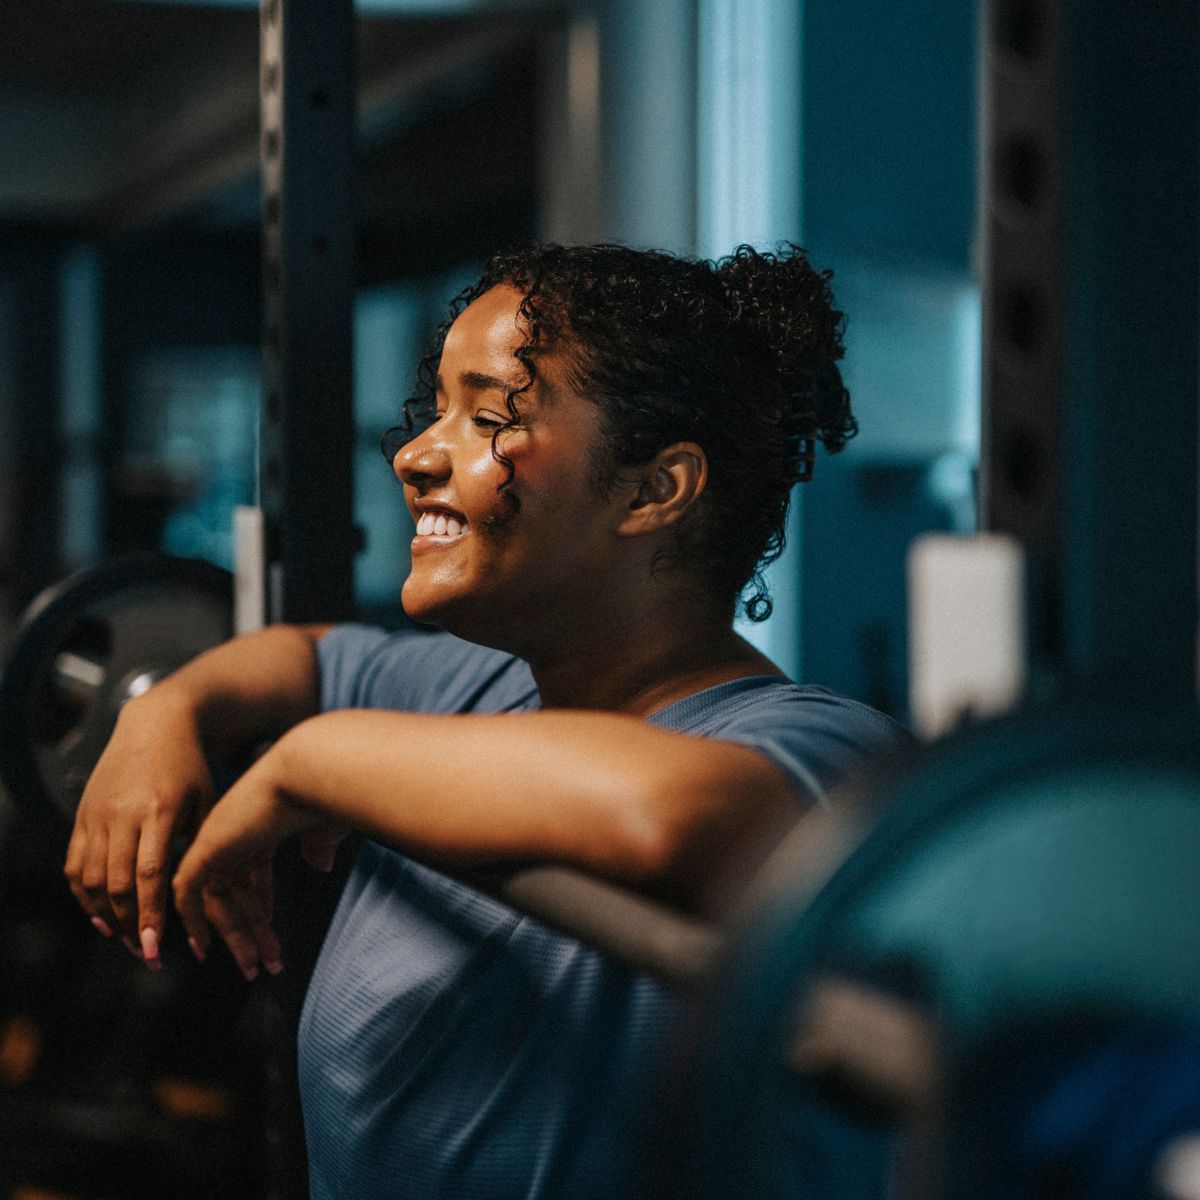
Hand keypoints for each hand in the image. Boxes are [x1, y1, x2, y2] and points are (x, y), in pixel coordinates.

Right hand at [64, 692, 213, 965]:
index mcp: (158, 811)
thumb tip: (206, 897)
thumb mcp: (206, 801)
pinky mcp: (82, 815)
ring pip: (90, 879)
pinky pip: (75, 864)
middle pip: (116, 884)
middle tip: (147, 954)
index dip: (150, 915)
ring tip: (128, 939)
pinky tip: (101, 916)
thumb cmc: (192, 767)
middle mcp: (121, 815)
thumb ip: (202, 844)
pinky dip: (84, 896)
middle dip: (131, 925)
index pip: (148, 876)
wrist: (155, 723)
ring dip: (106, 916)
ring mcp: (96, 815)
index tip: (157, 949)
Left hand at [172, 739, 346, 979]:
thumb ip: (318, 846)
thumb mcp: (324, 827)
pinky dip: (193, 921)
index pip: (254, 870)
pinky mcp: (206, 849)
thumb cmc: (326, 794)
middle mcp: (236, 830)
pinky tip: (203, 948)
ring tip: (253, 968)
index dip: (259, 903)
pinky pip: (189, 894)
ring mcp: (218, 838)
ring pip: (216, 900)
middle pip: (235, 890)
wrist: (309, 773)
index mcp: (263, 822)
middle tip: (260, 964)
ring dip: (234, 938)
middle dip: (249, 931)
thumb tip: (320, 865)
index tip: (267, 930)